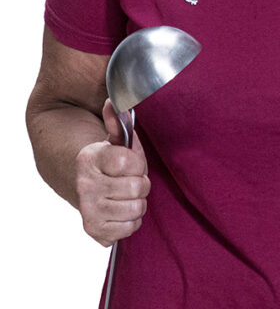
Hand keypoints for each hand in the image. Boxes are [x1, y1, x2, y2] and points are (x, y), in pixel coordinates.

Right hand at [75, 99, 150, 246]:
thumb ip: (117, 121)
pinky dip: (132, 221)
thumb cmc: (109, 161)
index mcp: (90, 159)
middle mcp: (85, 186)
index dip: (138, 162)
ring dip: (138, 202)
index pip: (129, 162)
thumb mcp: (114, 139)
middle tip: (132, 179)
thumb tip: (114, 101)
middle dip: (141, 182)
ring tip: (128, 194)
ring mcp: (88, 210)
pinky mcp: (94, 231)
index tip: (132, 161)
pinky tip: (122, 209)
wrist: (85, 184)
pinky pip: (130, 229)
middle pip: (137, 188)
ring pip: (136, 209)